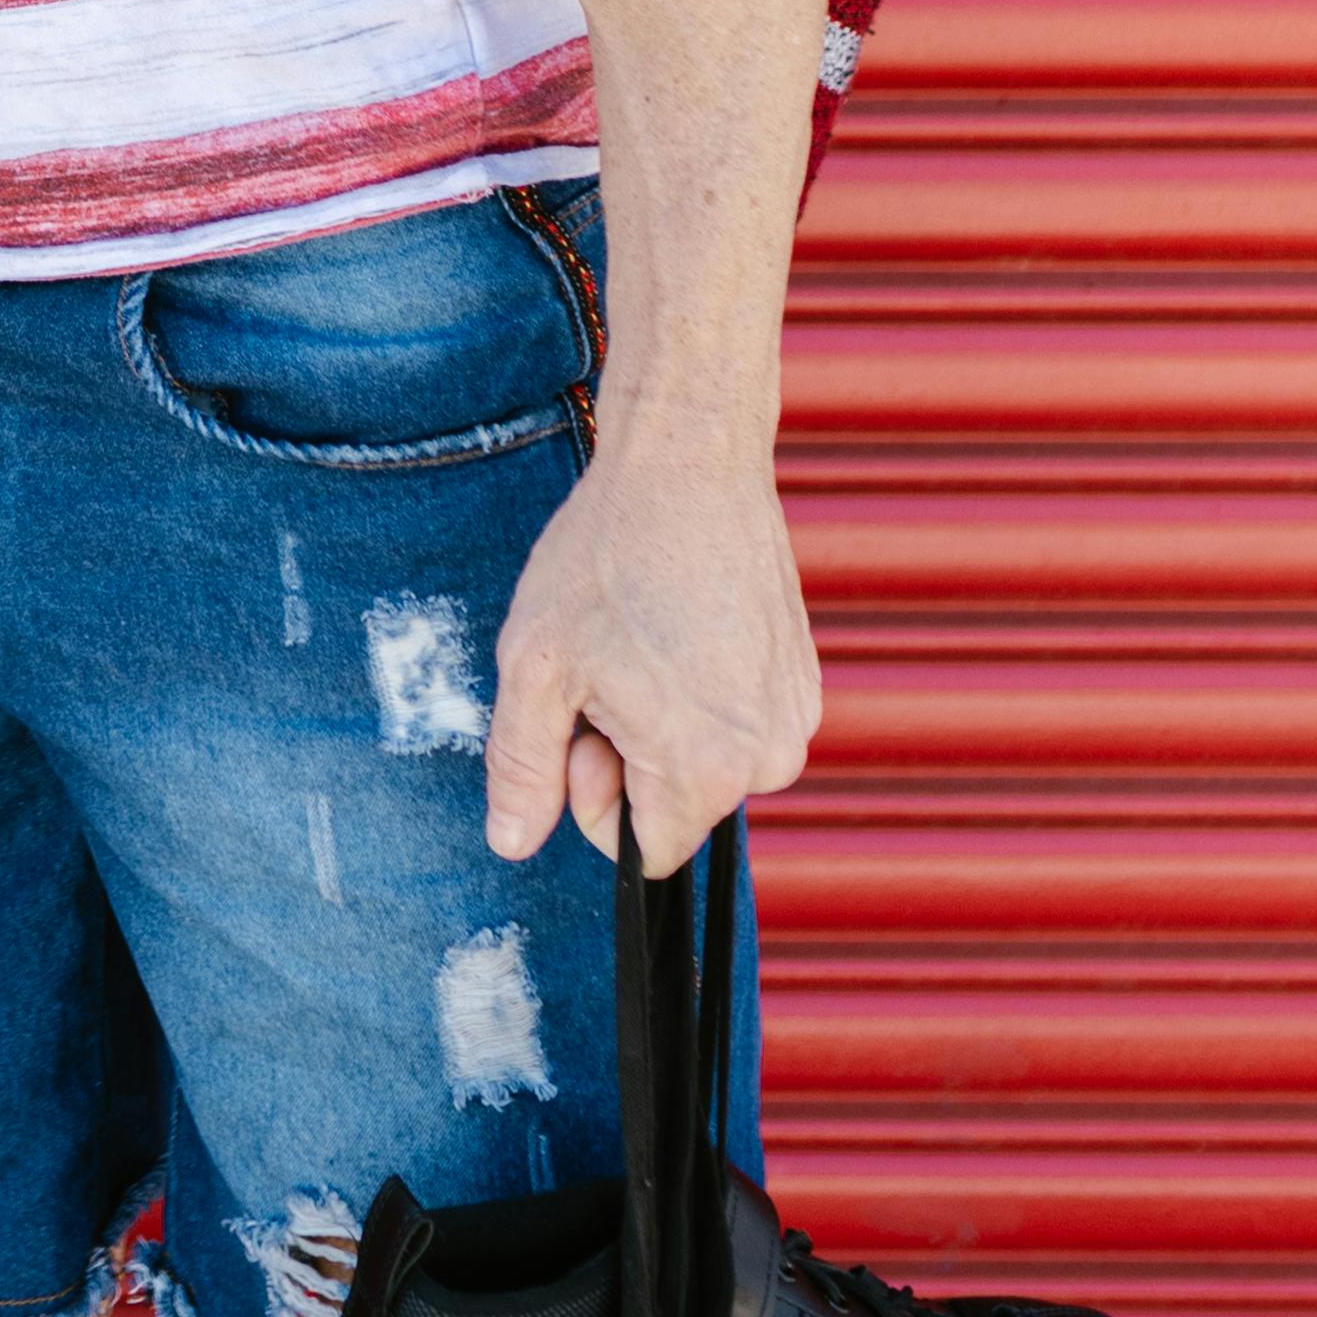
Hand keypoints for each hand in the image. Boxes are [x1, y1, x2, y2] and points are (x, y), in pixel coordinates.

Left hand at [482, 422, 821, 873]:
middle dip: (629, 755)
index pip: (643, 852)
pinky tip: (681, 624)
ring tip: (644, 638)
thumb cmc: (606, 558)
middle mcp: (769, 757)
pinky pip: (738, 722)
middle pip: (676, 806)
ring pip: (706, 762)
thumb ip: (523, 768)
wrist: (687, 465)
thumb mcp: (535, 667)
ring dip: (664, 721)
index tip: (586, 712)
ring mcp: (795, 716)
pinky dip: (703, 690)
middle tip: (608, 664)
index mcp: (704, 770)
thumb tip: (512, 844)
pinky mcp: (804, 679)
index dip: (595, 792)